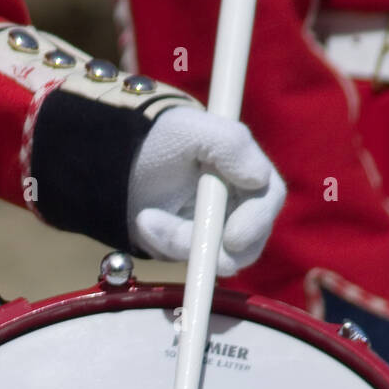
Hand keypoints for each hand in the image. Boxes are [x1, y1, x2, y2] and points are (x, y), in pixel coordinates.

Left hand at [127, 106, 285, 274]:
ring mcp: (217, 229)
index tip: (232, 238)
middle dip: (216, 250)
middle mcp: (239, 203)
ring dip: (178, 241)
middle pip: (249, 243)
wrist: (119, 161)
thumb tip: (260, 178)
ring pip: (214, 257)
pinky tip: (144, 221)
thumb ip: (229, 144)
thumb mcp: (188, 129)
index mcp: (247, 171)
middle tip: (186, 246)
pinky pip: (187, 259)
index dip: (256, 223)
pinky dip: (164, 244)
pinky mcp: (194, 247)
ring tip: (145, 218)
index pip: (269, 201)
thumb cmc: (160, 139)